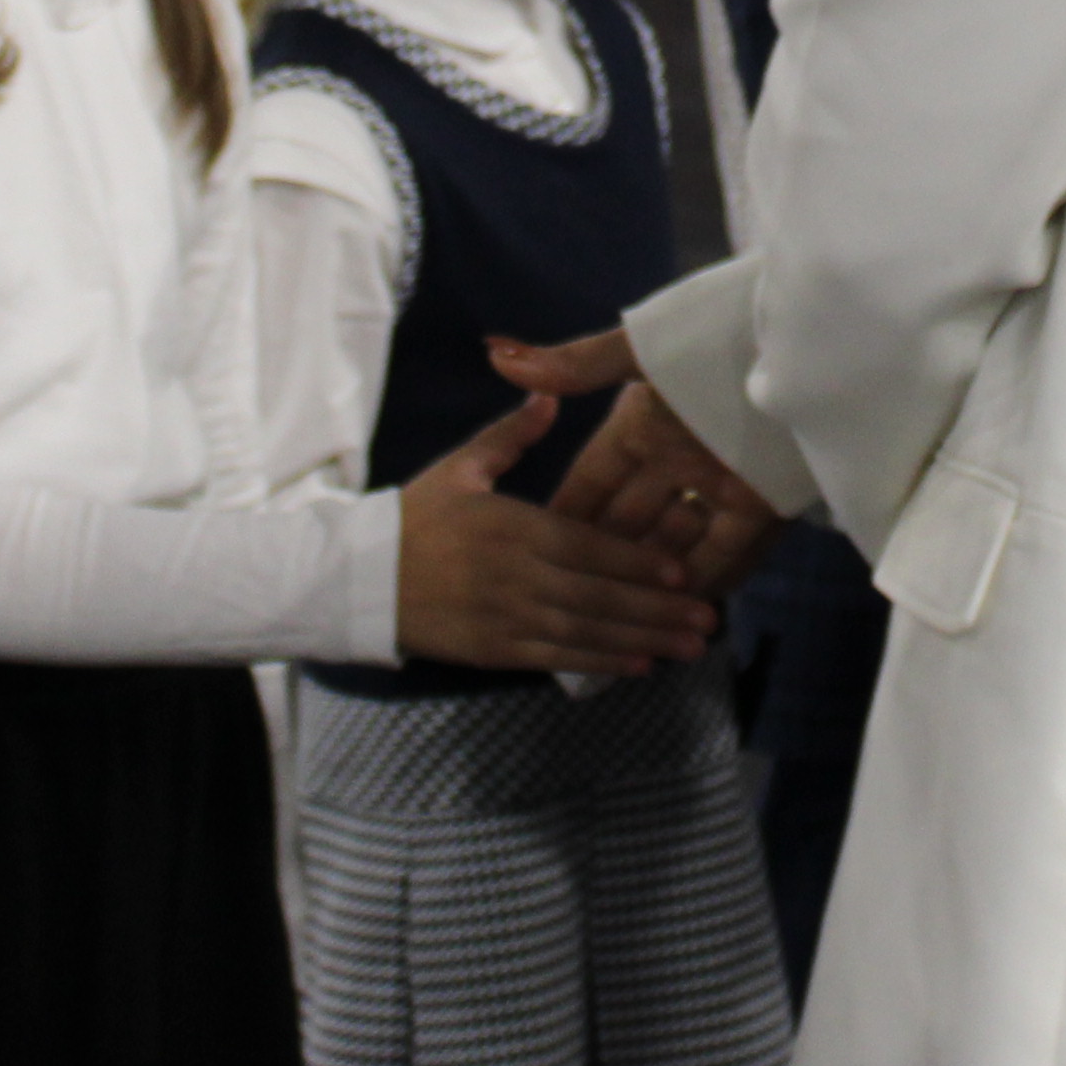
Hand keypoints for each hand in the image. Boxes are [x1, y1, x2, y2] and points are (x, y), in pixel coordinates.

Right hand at [396, 389, 727, 674]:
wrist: (356, 579)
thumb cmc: (414, 518)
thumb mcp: (461, 468)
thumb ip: (510, 435)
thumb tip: (547, 399)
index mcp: (512, 526)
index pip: (588, 545)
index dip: (639, 561)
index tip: (684, 571)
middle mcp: (515, 575)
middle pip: (598, 594)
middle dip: (657, 609)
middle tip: (708, 620)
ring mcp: (505, 617)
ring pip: (585, 632)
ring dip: (641, 641)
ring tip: (689, 648)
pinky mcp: (494, 651)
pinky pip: (556, 659)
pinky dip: (599, 663)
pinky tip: (638, 666)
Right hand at [500, 344, 788, 607]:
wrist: (809, 342)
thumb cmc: (719, 335)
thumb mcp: (642, 350)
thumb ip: (577, 364)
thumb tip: (499, 354)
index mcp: (645, 424)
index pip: (593, 481)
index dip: (569, 515)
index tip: (533, 555)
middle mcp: (679, 459)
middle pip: (633, 522)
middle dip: (606, 563)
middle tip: (570, 609)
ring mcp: (720, 484)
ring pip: (676, 546)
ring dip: (653, 584)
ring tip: (622, 625)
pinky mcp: (763, 505)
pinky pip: (727, 554)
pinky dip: (706, 583)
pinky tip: (678, 614)